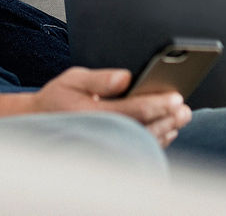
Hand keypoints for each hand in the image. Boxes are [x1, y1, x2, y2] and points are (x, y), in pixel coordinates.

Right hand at [33, 67, 191, 146]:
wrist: (41, 122)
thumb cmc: (59, 98)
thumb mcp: (73, 79)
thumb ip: (99, 78)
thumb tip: (125, 77)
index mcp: (92, 112)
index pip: (132, 110)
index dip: (156, 104)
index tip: (175, 97)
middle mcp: (102, 131)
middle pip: (143, 127)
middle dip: (167, 118)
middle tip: (185, 109)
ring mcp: (107, 143)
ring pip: (143, 140)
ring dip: (166, 129)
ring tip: (182, 117)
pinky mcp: (111, 148)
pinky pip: (137, 147)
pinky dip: (156, 140)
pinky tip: (168, 130)